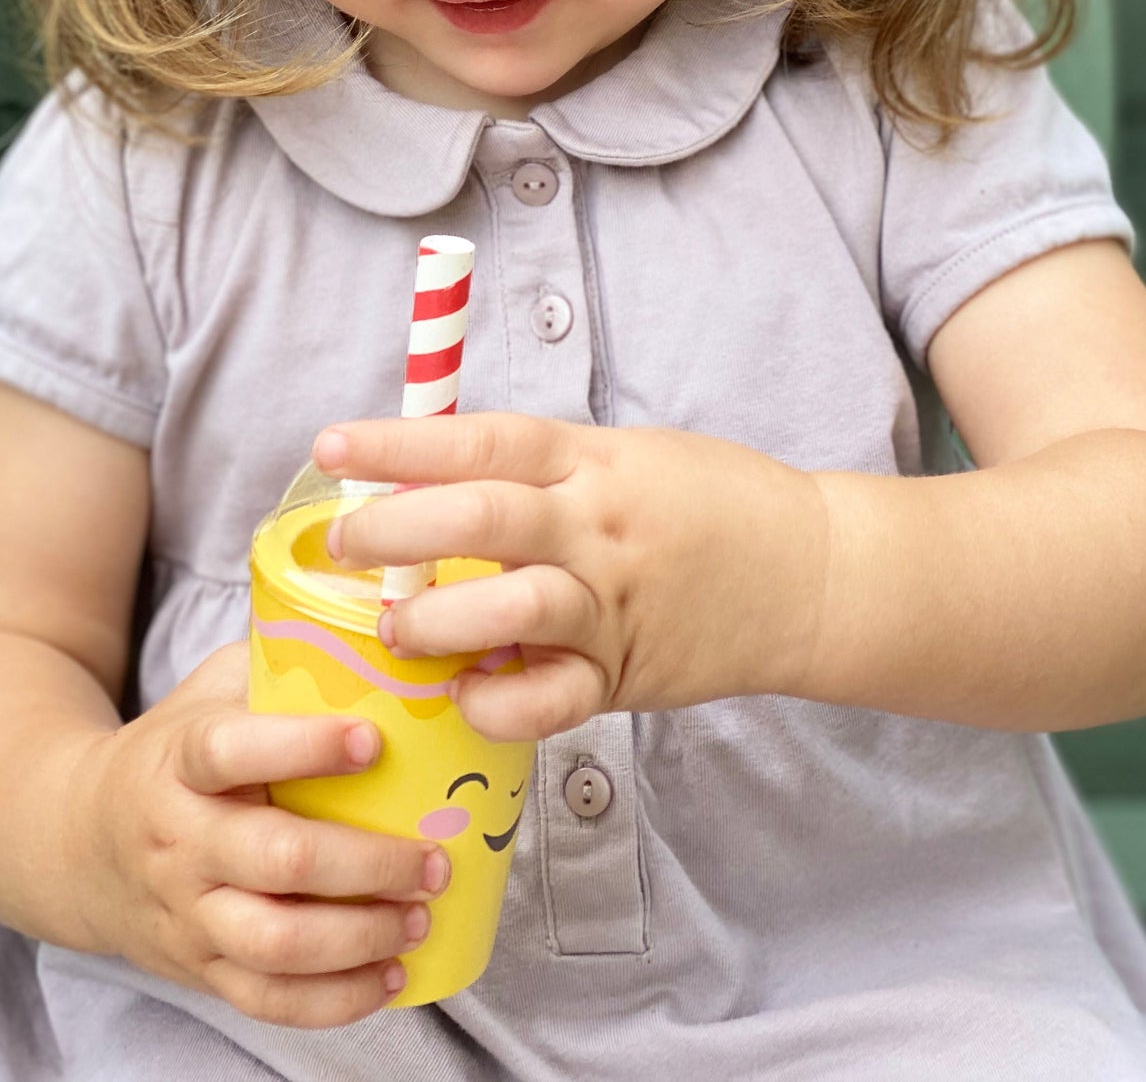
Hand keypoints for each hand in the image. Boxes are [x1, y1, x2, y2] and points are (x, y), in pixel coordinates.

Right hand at [63, 643, 449, 1026]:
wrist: (75, 839)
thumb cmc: (175, 749)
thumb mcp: (209, 690)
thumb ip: (280, 661)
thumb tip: (382, 631)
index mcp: (181, 761)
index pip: (234, 751)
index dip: (304, 747)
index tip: (371, 741)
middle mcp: (180, 841)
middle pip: (276, 862)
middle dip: (367, 863)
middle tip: (432, 857)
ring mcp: (188, 912)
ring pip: (276, 943)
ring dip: (361, 936)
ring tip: (420, 915)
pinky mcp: (198, 968)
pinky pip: (268, 999)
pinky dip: (337, 1000)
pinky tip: (393, 974)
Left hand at [313, 415, 828, 740]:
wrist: (813, 573)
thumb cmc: (709, 502)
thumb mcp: (627, 456)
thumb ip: (544, 470)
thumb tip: (431, 475)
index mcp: (593, 461)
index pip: (483, 440)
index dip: (401, 442)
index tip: (332, 445)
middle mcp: (598, 527)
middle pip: (484, 516)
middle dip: (398, 529)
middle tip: (347, 544)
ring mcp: (614, 604)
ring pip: (513, 606)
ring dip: (438, 620)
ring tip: (393, 630)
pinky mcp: (628, 674)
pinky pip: (553, 701)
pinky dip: (499, 705)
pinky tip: (465, 698)